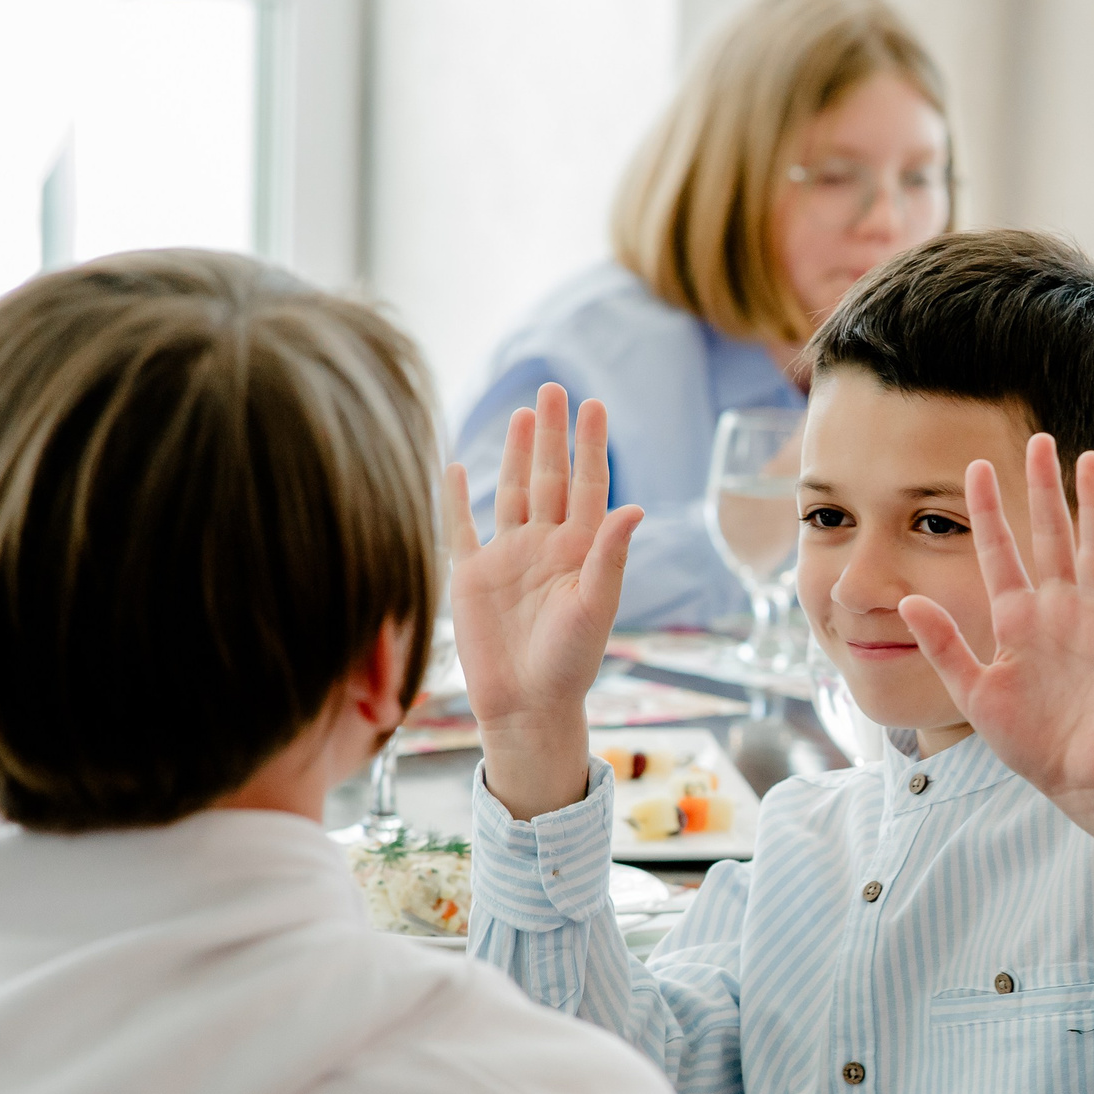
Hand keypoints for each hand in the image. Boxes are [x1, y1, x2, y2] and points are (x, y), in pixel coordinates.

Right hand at [441, 383, 641, 817]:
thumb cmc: (569, 663)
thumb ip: (610, 555)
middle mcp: (546, 547)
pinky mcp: (473, 576)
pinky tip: (458, 466)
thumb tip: (634, 506)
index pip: (589, 486)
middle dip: (552, 435)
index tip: (594, 405)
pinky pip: (463, 528)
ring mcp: (509, 558)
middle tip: (553, 388)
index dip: (590, 446)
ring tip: (523, 413)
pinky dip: (460, 498)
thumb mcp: (595, 606)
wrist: (525, 705)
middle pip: (550, 478)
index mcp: (581, 551)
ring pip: (513, 493)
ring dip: (516, 454)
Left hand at [899, 434, 1093, 824]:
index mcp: (1017, 619)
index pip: (1000, 552)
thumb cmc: (1030, 741)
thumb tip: (907, 600)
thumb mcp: (974, 691)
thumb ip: (944, 644)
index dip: (989, 511)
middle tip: (1038, 441)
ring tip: (1090, 459)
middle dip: (1043, 489)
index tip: (974, 468)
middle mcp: (1057, 610)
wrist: (1079, 780)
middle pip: (1049, 536)